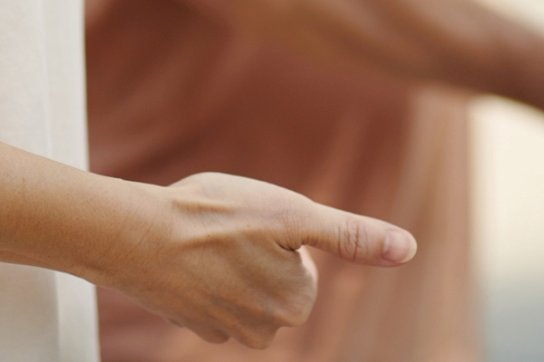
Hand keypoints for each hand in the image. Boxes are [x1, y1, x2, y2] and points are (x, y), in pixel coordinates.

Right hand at [112, 173, 415, 348]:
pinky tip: (185, 255)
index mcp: (294, 305)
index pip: (306, 264)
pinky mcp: (189, 323)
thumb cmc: (216, 216)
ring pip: (243, 287)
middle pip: (277, 278)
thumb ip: (353, 236)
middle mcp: (262, 330)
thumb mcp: (294, 213)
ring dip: (230, 262)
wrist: (134, 235)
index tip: (257, 224)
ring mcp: (222, 330)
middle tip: (231, 227)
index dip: (284, 234)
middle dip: (260, 250)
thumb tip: (408, 249)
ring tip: (206, 240)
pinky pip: (211, 294)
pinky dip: (202, 274)